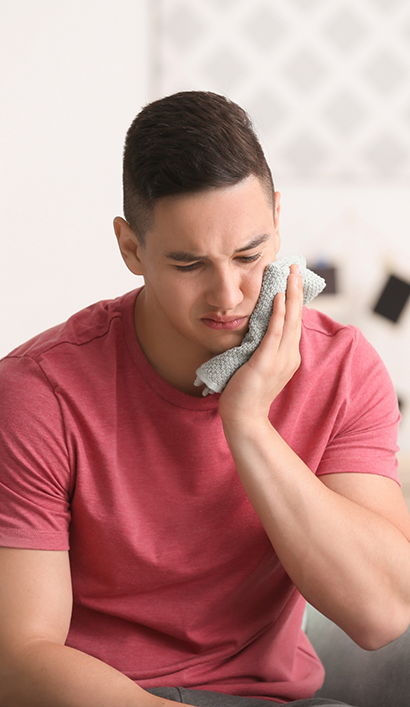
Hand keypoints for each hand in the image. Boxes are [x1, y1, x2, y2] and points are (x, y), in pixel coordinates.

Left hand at [218, 264, 302, 425]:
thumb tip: (253, 330)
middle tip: (295, 266)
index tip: (292, 279)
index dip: (294, 300)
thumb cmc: (245, 393)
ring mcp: (280, 359)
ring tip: (290, 274)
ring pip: (289, 320)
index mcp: (288, 356)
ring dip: (291, 295)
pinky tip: (278, 297)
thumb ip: (260, 348)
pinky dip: (278, 314)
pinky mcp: (266, 362)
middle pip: (296, 316)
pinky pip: (274, 333)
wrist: (244, 418)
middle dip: (296, 290)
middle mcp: (289, 356)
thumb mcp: (256, 365)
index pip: (293, 322)